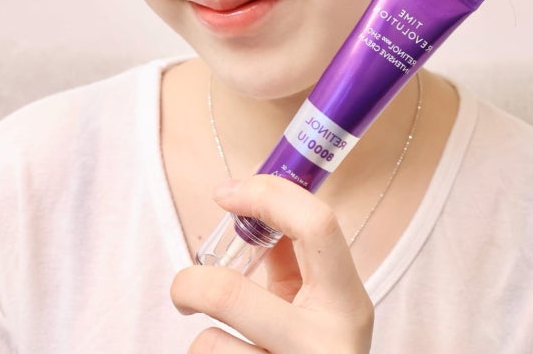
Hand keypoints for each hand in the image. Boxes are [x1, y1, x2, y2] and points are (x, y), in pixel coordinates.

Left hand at [171, 175, 373, 352]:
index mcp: (348, 304)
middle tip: (184, 287)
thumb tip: (243, 208)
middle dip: (190, 282)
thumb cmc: (314, 348)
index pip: (317, 225)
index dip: (266, 195)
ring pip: (207, 347)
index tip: (225, 194)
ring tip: (222, 348)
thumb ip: (289, 257)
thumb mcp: (316, 302)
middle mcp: (326, 345)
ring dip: (202, 342)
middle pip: (229, 294)